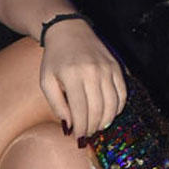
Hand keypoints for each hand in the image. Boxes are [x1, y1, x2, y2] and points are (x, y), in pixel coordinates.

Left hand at [39, 19, 126, 137]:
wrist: (68, 29)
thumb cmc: (54, 58)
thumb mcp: (46, 80)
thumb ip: (56, 105)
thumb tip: (69, 127)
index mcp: (72, 75)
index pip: (81, 111)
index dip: (81, 129)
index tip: (78, 139)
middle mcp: (92, 71)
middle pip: (98, 110)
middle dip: (92, 127)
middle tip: (86, 134)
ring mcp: (107, 68)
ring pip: (113, 105)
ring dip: (105, 121)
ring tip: (96, 126)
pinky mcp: (116, 66)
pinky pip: (122, 94)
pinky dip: (117, 108)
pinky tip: (107, 113)